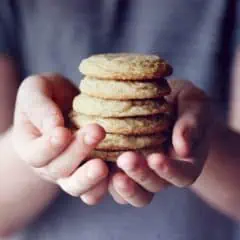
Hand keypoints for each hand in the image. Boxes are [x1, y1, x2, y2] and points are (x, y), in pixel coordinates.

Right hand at [12, 74, 108, 204]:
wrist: (68, 103)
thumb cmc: (50, 95)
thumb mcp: (36, 90)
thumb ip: (39, 106)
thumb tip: (54, 127)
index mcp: (31, 147)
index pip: (36, 154)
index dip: (49, 147)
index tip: (63, 132)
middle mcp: (49, 165)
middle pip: (60, 170)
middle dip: (78, 152)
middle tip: (96, 132)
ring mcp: (71, 172)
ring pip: (77, 187)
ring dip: (90, 178)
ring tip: (102, 166)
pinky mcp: (92, 173)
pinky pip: (97, 188)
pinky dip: (107, 184)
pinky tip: (119, 174)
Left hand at [109, 80, 211, 206]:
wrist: (164, 102)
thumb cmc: (182, 102)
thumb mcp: (194, 104)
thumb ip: (192, 123)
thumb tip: (183, 147)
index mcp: (185, 162)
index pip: (182, 176)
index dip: (170, 171)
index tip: (156, 158)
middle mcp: (163, 173)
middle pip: (154, 186)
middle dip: (140, 176)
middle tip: (126, 159)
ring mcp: (142, 172)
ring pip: (134, 192)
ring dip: (123, 187)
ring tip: (110, 172)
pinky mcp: (122, 167)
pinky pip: (114, 183)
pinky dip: (105, 182)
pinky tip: (94, 166)